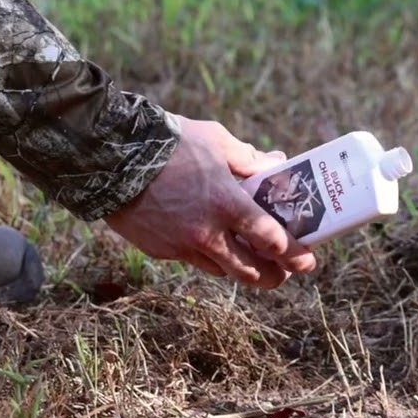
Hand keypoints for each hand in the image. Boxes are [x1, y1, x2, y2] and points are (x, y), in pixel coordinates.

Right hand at [103, 114, 316, 286]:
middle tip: (286, 272)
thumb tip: (277, 162)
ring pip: (223, 271)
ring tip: (255, 261)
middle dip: (274, 276)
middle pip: (251, 271)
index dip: (293, 253)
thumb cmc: (168, 143)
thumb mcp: (215, 141)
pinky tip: (214, 243)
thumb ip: (249, 159)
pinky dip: (209, 256)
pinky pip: (194, 260)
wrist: (111, 158)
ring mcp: (183, 246)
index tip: (306, 259)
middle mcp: (207, 233)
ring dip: (243, 269)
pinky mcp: (162, 250)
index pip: (271, 240)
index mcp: (227, 204)